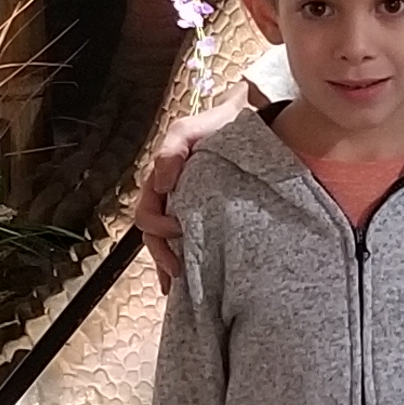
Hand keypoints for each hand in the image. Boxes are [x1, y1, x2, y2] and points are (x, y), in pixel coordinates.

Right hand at [133, 100, 246, 287]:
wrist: (256, 121)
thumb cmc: (219, 125)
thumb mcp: (188, 131)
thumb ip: (170, 151)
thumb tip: (162, 184)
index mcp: (162, 182)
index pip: (147, 213)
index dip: (155, 227)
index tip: (176, 231)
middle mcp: (173, 199)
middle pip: (156, 236)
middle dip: (162, 256)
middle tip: (178, 272)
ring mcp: (192, 209)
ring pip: (173, 244)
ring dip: (173, 263)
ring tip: (184, 283)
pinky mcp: (214, 217)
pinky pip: (199, 242)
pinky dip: (195, 261)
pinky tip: (199, 277)